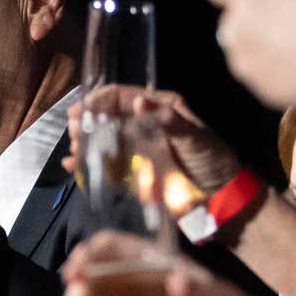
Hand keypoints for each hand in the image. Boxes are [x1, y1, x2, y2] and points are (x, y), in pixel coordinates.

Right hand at [63, 85, 245, 195]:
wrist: (222, 198)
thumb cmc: (212, 161)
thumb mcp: (193, 137)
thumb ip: (168, 120)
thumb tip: (138, 103)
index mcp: (159, 107)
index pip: (120, 96)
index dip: (97, 101)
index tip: (79, 112)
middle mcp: (144, 123)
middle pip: (106, 115)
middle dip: (87, 122)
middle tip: (75, 135)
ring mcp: (137, 147)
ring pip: (102, 138)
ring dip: (84, 142)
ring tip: (74, 153)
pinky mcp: (133, 170)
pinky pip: (105, 162)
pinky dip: (87, 163)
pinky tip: (73, 166)